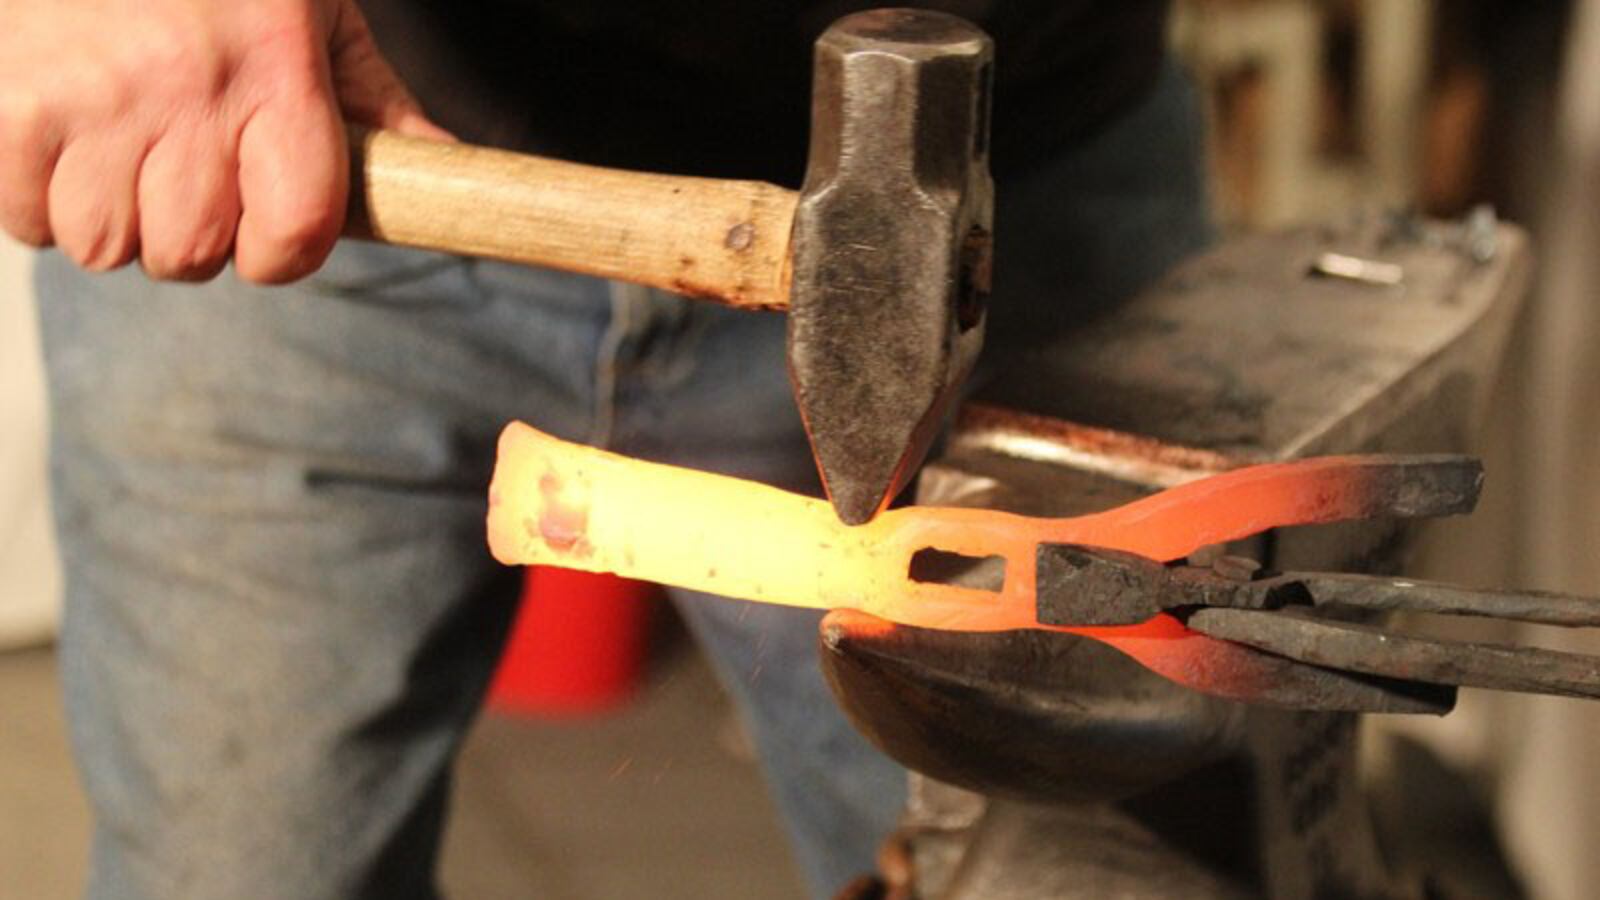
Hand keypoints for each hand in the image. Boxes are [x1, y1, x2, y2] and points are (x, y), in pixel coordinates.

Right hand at [0, 0, 448, 282]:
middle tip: (178, 168)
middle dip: (189, 234)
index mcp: (277, 70)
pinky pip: (22, 215)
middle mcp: (187, 88)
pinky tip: (60, 137)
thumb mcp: (314, 10)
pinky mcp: (9, 104)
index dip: (280, 253)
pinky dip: (34, 196)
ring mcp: (89, 96)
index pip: (295, 233)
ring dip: (108, 216)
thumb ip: (371, 100)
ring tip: (116, 145)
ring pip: (102, 245)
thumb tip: (442, 171)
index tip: (266, 231)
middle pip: (191, 254)